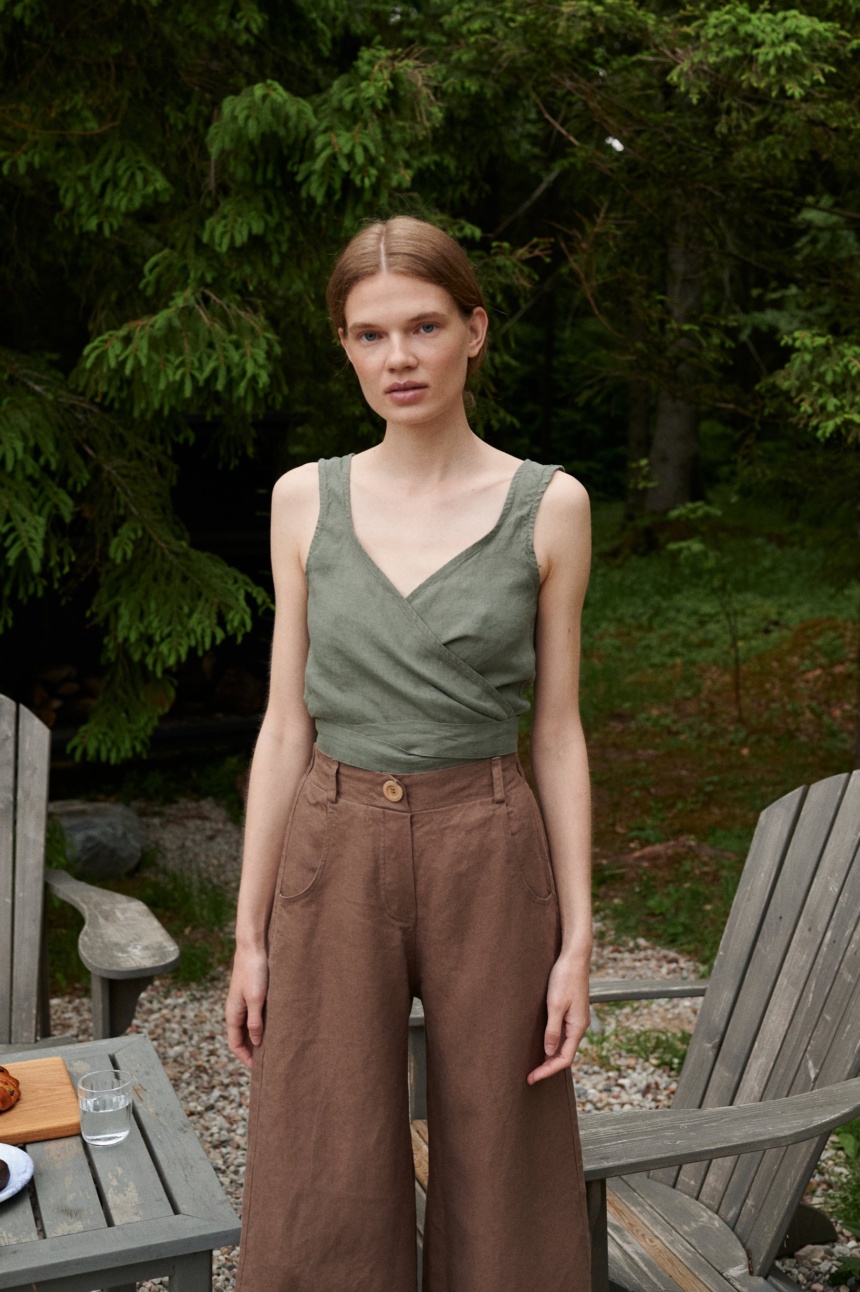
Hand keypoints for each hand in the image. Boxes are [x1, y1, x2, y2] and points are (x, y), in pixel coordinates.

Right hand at [226, 945, 268, 1068]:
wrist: (254, 947)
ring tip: (274, 1048)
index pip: (235, 1044)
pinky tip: (275, 1027)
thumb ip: (255, 1021)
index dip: (245, 1058)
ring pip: (249, 1027)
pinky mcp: (252, 994)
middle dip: (252, 1051)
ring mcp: (243, 1002)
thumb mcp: (256, 999)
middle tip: (268, 1062)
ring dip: (258, 1038)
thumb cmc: (254, 971)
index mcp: (232, 1014)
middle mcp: (236, 1010)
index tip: (258, 1069)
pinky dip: (262, 1025)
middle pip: (242, 1038)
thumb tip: (257, 1043)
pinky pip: (255, 1016)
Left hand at [527, 949, 589, 1084]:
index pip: (564, 1059)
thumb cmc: (565, 978)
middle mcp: (579, 1026)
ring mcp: (576, 1018)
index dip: (548, 1070)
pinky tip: (542, 1044)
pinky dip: (552, 1043)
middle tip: (530, 1076)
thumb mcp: (555, 1005)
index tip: (532, 1078)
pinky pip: (563, 1033)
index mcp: (578, 1027)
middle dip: (548, 1067)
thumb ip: (552, 1030)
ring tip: (533, 1065)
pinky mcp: (572, 1011)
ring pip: (564, 1044)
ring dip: (550, 1056)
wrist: (574, 957)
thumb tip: (549, 1052)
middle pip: (565, 1054)